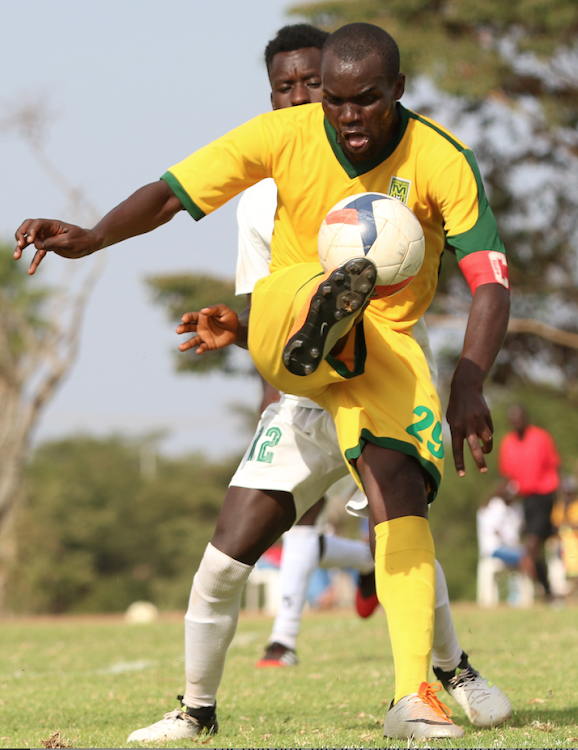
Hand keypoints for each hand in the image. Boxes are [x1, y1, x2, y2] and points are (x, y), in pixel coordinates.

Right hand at [14, 219, 98, 273]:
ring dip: (22, 248)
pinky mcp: (49, 247)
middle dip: (21, 235)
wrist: (90, 244)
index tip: (30, 241)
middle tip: (20, 245)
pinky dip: (34, 262)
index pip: (36, 224)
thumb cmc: (81, 240)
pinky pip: (39, 254)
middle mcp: (47, 230)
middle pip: (28, 229)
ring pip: (30, 242)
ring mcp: (47, 238)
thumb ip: (52, 242)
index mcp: (52, 224)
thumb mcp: (68, 241)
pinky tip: (30, 271)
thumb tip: (36, 245)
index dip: (31, 231)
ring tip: (16, 257)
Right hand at [177, 304, 238, 353]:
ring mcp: (203, 337)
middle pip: (188, 328)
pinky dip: (200, 349)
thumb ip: (214, 309)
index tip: (184, 319)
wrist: (237, 330)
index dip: (186, 317)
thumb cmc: (229, 317)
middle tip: (178, 330)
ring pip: (193, 341)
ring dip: (186, 344)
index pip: (191, 317)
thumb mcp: (223, 310)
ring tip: (181, 348)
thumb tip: (203, 311)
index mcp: (201, 317)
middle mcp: (200, 327)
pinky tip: (198, 351)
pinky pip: (202, 347)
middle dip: (182, 328)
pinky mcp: (209, 345)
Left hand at [446, 359, 493, 476]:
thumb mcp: (451, 419)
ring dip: (487, 448)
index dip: (460, 463)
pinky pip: (489, 431)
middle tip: (483, 471)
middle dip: (479, 460)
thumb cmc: (456, 408)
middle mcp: (467, 426)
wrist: (465, 388)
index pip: (457, 449)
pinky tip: (483, 432)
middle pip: (474, 447)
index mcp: (455, 428)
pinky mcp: (487, 417)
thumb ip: (457, 433)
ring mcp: (478, 421)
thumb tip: (465, 447)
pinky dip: (487, 435)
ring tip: (485, 452)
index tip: (462, 475)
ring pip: (487, 439)